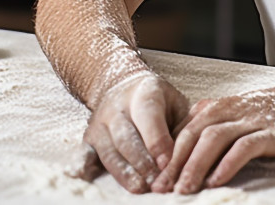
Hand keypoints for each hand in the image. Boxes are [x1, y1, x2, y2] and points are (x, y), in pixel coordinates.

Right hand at [81, 71, 189, 192]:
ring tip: (139, 188)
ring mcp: (100, 122)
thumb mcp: (175, 103)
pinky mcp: (88, 138)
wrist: (124, 88)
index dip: (157, 141)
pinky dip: (83, 167)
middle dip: (142, 162)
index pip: (149, 115)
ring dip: (124, 171)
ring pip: (109, 149)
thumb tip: (190, 154)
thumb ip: (183, 125)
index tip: (167, 163)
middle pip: (126, 137)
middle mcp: (118, 106)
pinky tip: (86, 178)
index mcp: (145, 92)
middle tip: (156, 181)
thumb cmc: (159, 103)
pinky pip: (84, 154)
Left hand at [153, 83, 274, 193]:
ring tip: (183, 190)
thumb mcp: (239, 118)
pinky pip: (243, 147)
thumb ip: (214, 131)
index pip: (182, 131)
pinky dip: (227, 164)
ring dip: (194, 166)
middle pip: (191, 135)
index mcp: (217, 107)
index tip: (152, 179)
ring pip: (211, 140)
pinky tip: (216, 181)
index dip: (165, 156)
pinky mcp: (269, 131)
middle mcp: (229, 110)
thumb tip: (187, 159)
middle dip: (173, 164)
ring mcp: (249, 119)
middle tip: (159, 189)